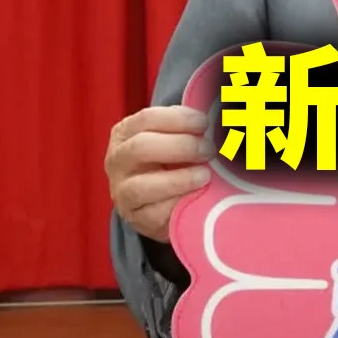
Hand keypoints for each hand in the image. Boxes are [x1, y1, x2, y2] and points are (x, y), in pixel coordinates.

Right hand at [105, 105, 213, 243]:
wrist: (159, 202)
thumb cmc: (171, 161)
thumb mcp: (173, 138)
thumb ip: (187, 128)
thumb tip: (220, 121)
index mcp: (125, 133)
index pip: (147, 119)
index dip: (179, 119)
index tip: (204, 124)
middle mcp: (117, 161)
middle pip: (141, 148)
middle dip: (181, 147)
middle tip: (208, 151)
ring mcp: (122, 192)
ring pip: (141, 186)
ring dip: (179, 179)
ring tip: (205, 175)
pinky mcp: (136, 218)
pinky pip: (155, 213)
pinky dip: (179, 204)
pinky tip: (197, 198)